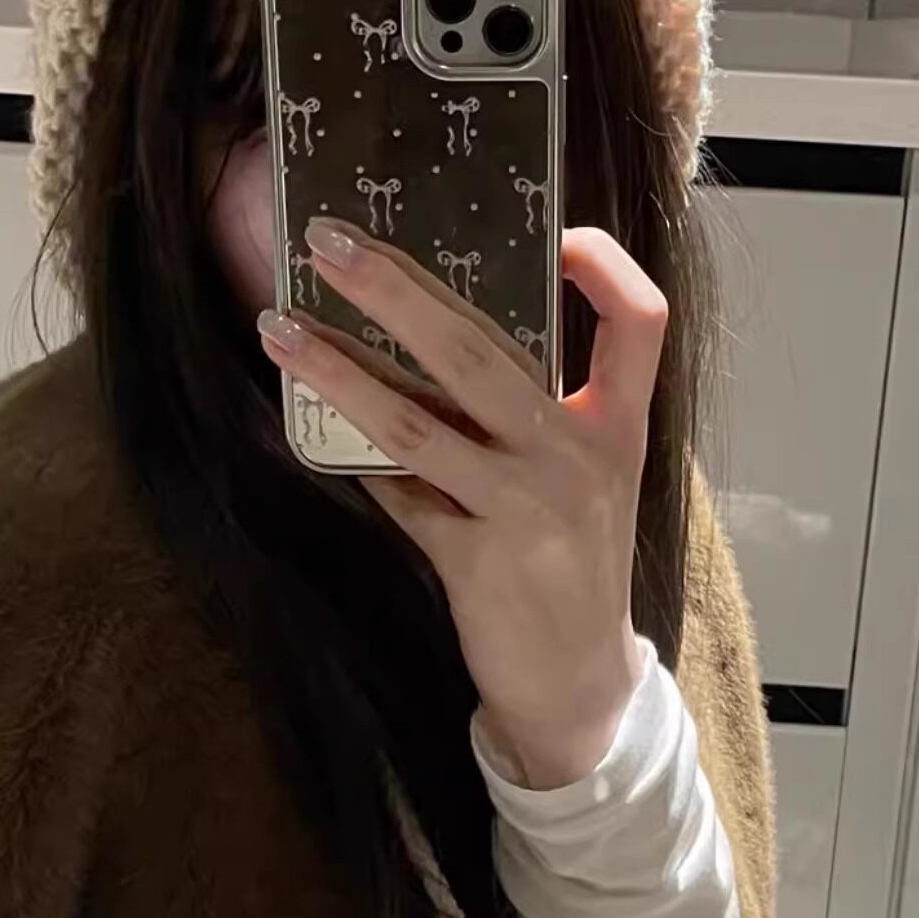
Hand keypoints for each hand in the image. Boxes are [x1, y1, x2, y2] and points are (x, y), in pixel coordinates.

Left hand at [258, 217, 664, 788]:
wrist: (579, 685)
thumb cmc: (573, 562)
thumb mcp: (583, 477)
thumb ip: (535, 409)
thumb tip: (432, 327)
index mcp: (619, 425)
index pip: (640, 321)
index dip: (606, 265)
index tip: (554, 232)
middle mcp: (580, 457)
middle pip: (484, 350)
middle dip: (397, 289)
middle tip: (330, 241)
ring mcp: (528, 510)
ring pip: (417, 424)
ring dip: (338, 372)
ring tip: (277, 329)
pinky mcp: (476, 562)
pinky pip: (399, 494)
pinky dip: (353, 460)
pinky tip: (309, 427)